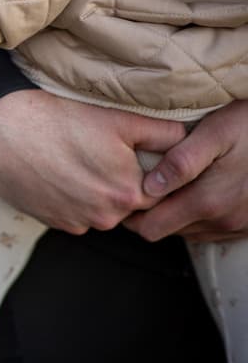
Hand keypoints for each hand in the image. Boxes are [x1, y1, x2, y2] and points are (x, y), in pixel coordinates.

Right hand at [0, 89, 186, 233]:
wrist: (1, 128)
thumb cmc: (59, 119)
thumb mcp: (119, 119)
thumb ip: (162, 134)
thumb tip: (185, 141)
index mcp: (128, 193)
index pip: (154, 192)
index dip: (142, 170)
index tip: (123, 152)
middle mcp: (104, 216)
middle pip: (125, 203)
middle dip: (117, 182)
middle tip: (95, 152)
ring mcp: (75, 221)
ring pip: (98, 210)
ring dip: (92, 192)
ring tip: (73, 160)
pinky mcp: (50, 221)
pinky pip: (72, 214)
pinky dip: (69, 198)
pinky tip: (55, 172)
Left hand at [123, 100, 247, 241]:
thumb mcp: (216, 132)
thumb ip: (181, 161)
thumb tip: (149, 186)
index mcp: (207, 202)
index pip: (150, 228)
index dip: (132, 212)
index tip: (126, 189)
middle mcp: (223, 220)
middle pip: (165, 231)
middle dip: (150, 211)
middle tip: (143, 183)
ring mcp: (238, 225)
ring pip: (186, 231)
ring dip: (174, 212)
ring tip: (170, 183)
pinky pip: (210, 229)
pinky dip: (197, 214)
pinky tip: (196, 188)